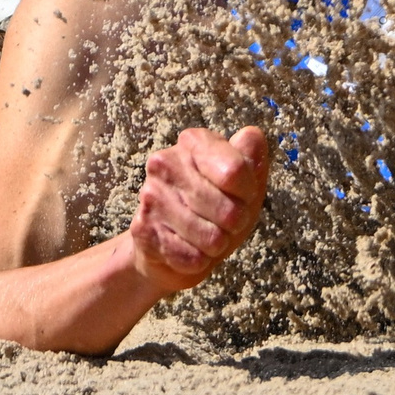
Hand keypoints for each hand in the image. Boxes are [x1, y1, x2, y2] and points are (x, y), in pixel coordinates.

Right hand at [126, 125, 267, 294]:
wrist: (173, 246)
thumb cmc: (218, 207)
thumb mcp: (245, 182)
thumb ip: (252, 157)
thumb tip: (251, 134)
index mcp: (195, 142)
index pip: (236, 171)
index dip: (248, 192)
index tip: (243, 194)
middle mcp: (166, 162)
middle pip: (229, 210)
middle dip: (235, 224)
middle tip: (227, 221)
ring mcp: (151, 196)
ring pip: (211, 237)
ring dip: (217, 244)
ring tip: (207, 234)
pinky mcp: (142, 229)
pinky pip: (191, 257)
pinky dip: (198, 260)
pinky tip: (189, 248)